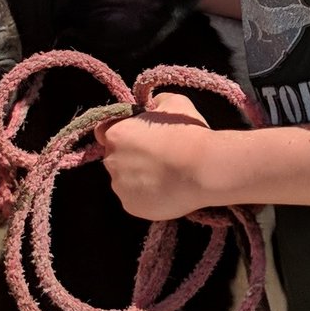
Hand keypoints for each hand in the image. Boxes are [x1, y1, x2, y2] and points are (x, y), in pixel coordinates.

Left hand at [97, 92, 219, 219]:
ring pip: (125, 181)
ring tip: (167, 175)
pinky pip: (136, 199)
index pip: (105, 132)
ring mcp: (120, 187)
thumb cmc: (188, 134)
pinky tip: (167, 189)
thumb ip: (157, 102)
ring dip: (139, 178)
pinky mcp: (132, 207)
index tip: (139, 138)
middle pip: (115, 158)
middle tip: (158, 157)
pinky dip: (147, 196)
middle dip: (131, 157)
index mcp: (116, 135)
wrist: (204, 169)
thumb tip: (154, 105)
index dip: (124, 133)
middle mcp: (111, 162)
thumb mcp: (175, 103)